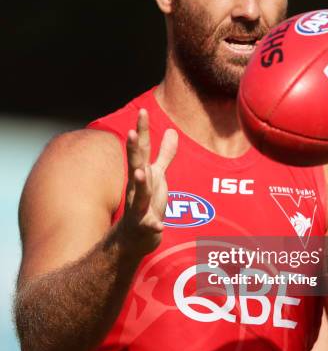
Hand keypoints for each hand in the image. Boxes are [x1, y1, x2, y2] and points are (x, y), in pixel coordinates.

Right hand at [120, 108, 177, 253]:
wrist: (132, 239)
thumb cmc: (146, 204)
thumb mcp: (158, 177)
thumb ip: (165, 155)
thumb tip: (172, 131)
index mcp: (142, 175)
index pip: (142, 150)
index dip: (142, 131)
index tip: (142, 111)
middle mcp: (137, 189)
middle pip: (136, 166)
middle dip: (134, 149)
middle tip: (132, 133)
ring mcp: (139, 208)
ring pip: (139, 194)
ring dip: (140, 183)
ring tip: (142, 172)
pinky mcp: (143, 227)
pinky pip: (148, 226)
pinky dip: (152, 225)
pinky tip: (158, 226)